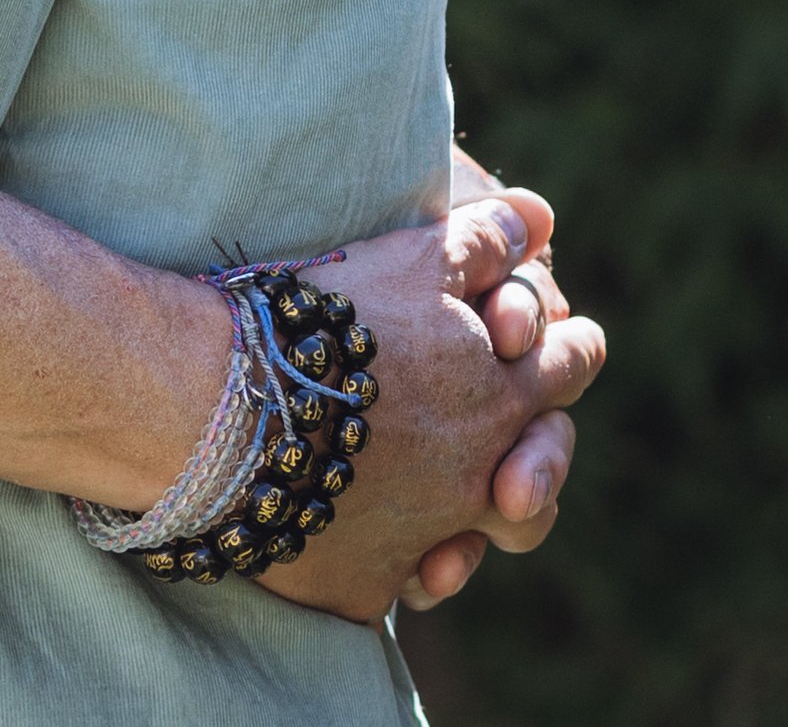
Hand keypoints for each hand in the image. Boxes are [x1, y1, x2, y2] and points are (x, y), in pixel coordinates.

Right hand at [257, 193, 601, 626]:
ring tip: (470, 506)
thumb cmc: (323, 320)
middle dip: (544, 452)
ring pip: (478, 542)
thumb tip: (542, 219)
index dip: (574, 349)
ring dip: (479, 526)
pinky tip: (388, 543)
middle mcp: (475, 477)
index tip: (577, 342)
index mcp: (498, 395)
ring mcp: (422, 538)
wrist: (222, 404)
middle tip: (532, 437)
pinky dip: (402, 564)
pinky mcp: (363, 580)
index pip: (569, 368)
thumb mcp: (415, 258)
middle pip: (539, 473)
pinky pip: (398, 580)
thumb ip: (485, 241)